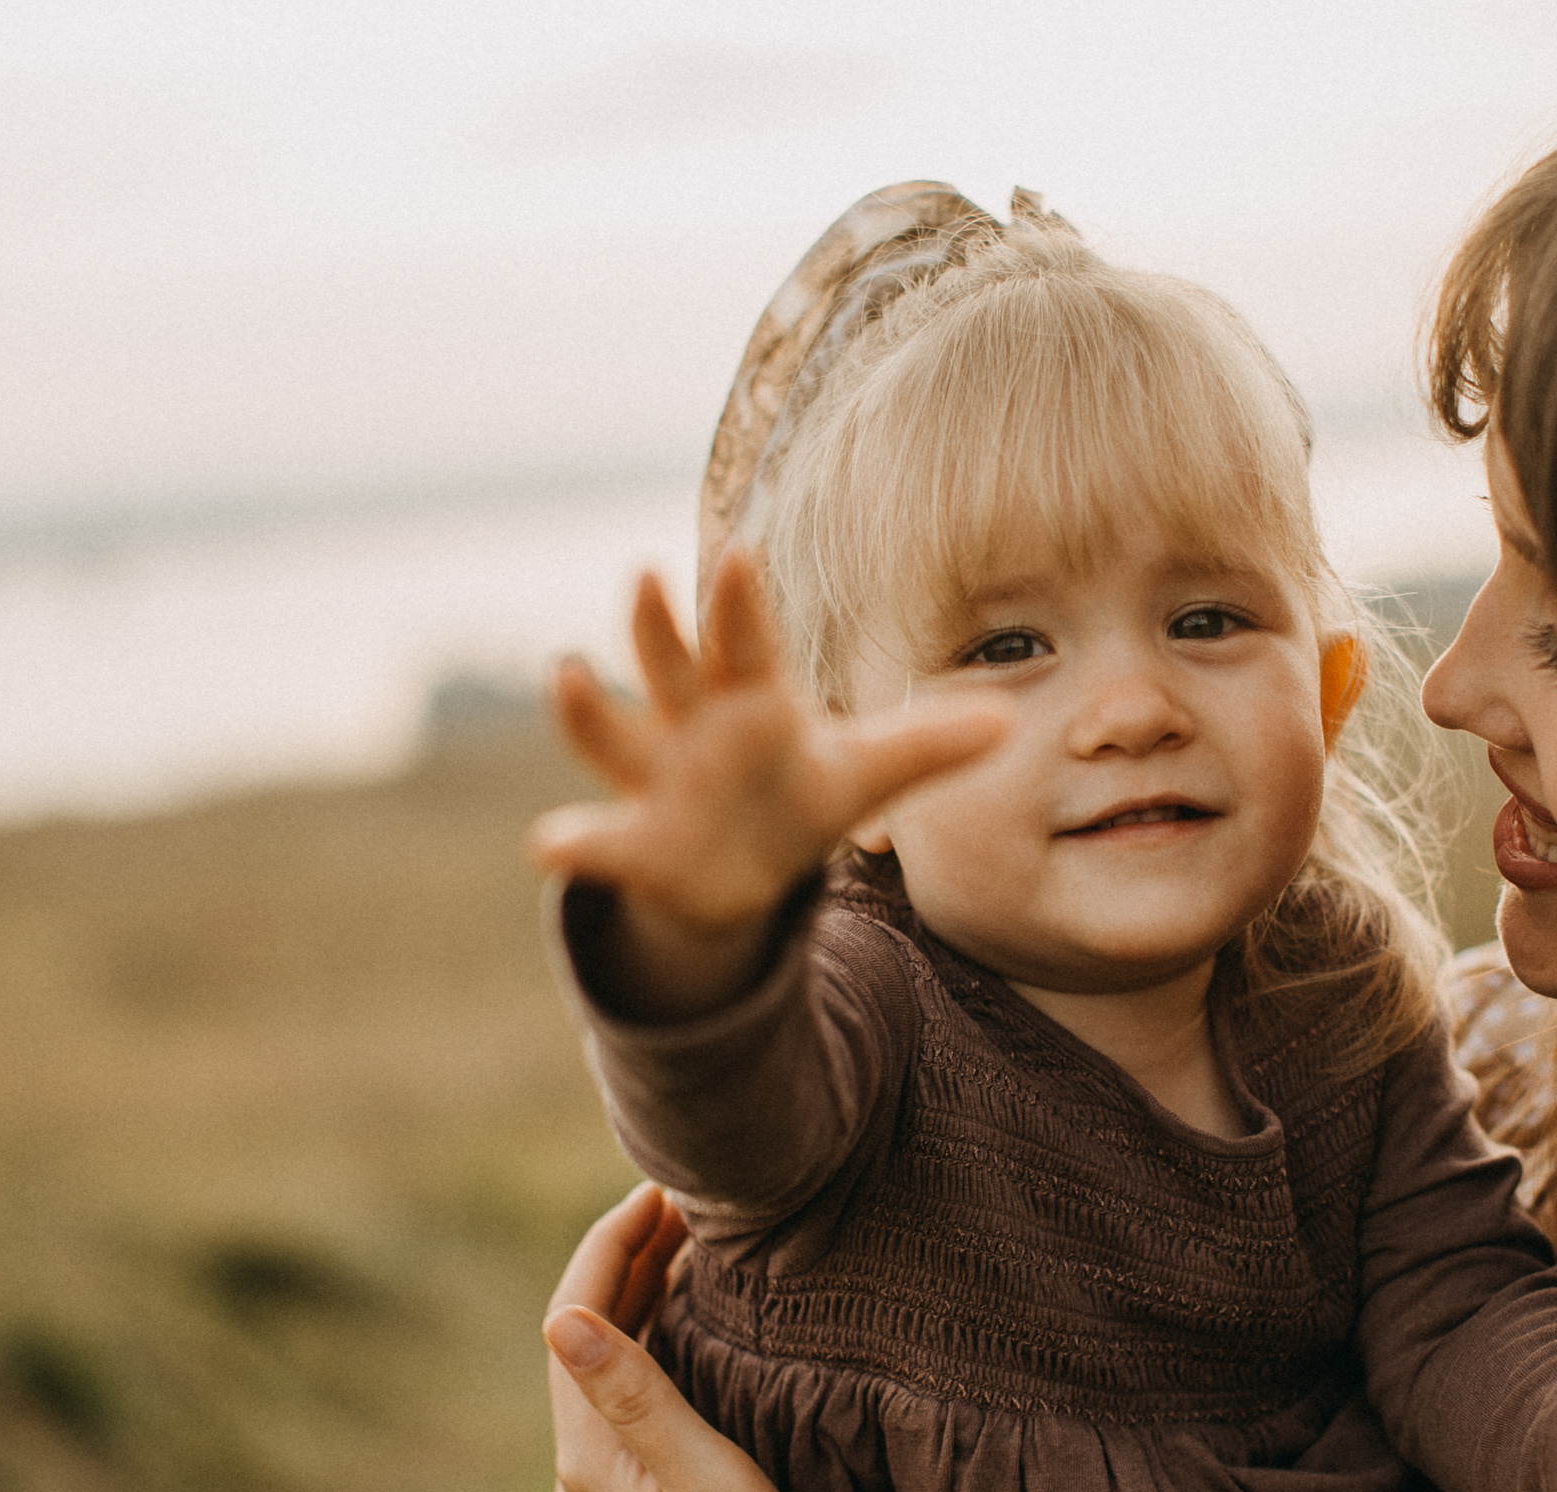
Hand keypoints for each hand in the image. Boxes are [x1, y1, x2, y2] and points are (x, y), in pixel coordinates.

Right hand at [530, 555, 1007, 1014]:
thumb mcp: (865, 774)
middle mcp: (691, 725)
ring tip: (567, 673)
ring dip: (587, 708)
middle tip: (645, 573)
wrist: (740, 870)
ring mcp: (654, 779)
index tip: (737, 554)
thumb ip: (927, 745)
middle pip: (669, 666)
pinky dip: (572, 844)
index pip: (747, 641)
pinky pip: (596, 840)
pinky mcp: (633, 840)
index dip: (740, 603)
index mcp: (752, 699)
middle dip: (656, 626)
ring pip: (612, 736)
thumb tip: (1008, 722)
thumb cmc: (798, 795)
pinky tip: (548, 845)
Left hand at [544, 1183, 861, 1491]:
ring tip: (684, 1240)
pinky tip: (686, 1332)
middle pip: (584, 1340)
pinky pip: (624, 1406)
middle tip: (680, 1197)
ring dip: (638, 1301)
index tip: (658, 1186)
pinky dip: (650, 1349)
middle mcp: (581, 1478)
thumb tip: (563, 1315)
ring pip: (603, 1372)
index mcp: (590, 1461)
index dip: (611, 1245)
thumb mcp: (708, 1481)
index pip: (576, 1320)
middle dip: (624, 1259)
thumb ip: (637, 1396)